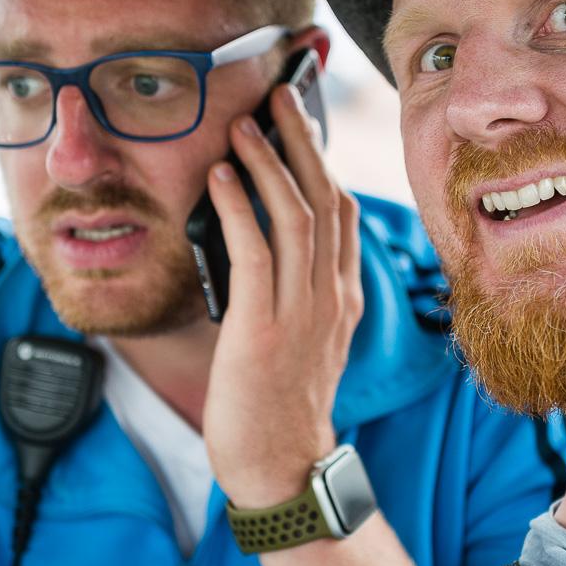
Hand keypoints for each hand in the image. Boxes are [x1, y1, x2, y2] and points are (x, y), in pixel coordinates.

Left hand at [201, 82, 363, 508]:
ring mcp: (303, 314)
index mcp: (343, 298)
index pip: (341, 212)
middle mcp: (332, 298)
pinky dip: (239, 208)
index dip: (321, 159)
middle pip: (325, 200)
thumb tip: (252, 240)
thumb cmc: (276, 405)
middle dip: (300, 142)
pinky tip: (222, 177)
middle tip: (276, 97)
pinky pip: (256, 255)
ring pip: (295, 218)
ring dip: (268, 163)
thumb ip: (292, 292)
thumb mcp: (300, 340)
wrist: (279, 468)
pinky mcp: (264, 331)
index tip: (300, 118)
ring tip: (243, 124)